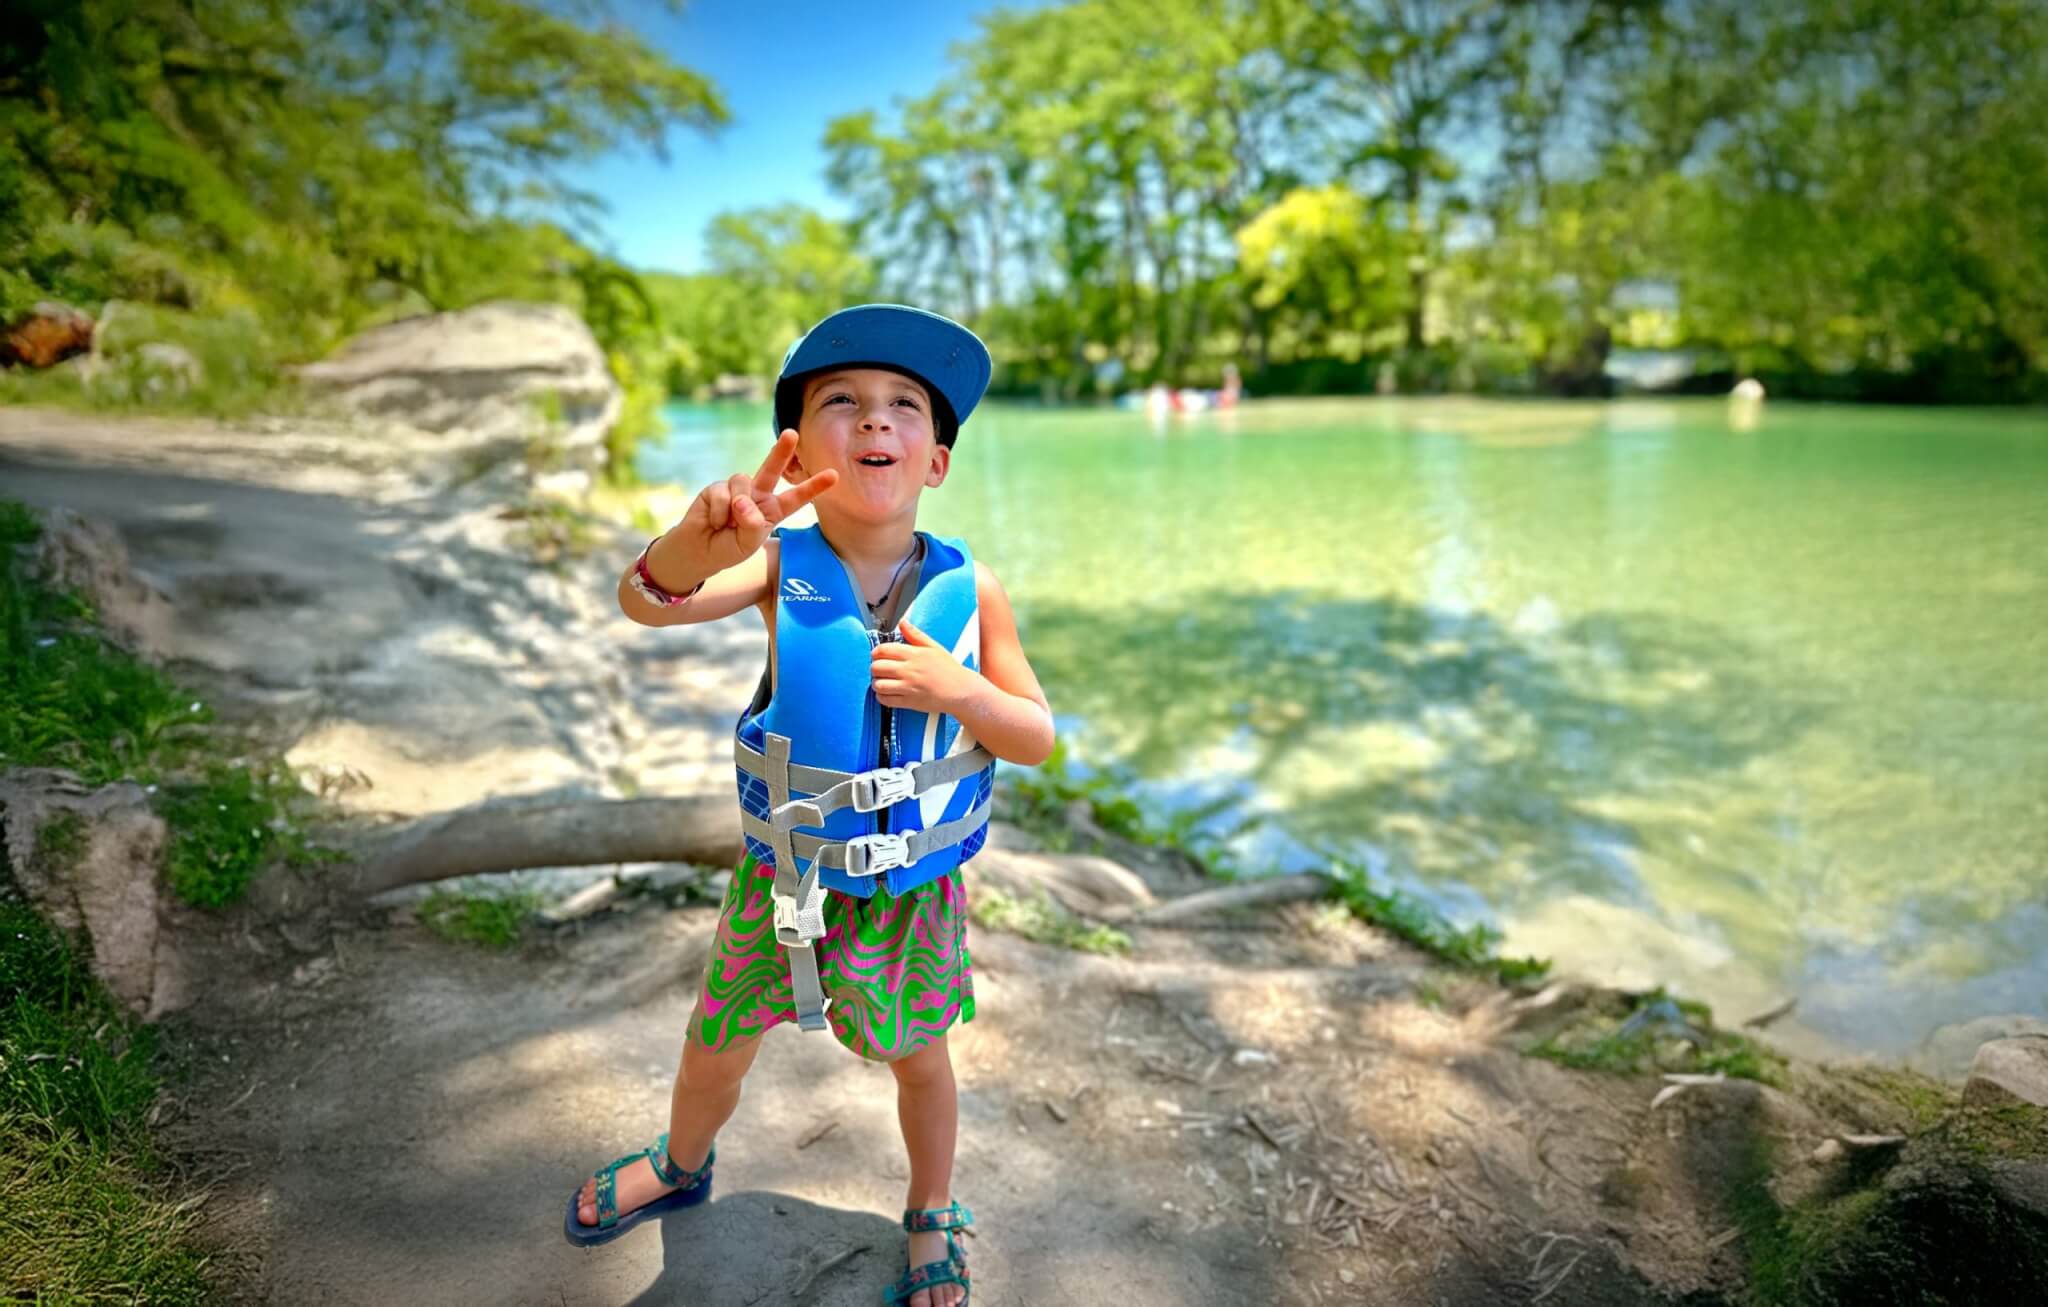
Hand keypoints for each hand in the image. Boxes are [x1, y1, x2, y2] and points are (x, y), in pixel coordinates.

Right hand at [660, 431, 836, 581]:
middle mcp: (758, 495)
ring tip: (727, 524)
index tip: (834, 475)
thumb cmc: (728, 549)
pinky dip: (718, 513)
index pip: (797, 497)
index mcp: (773, 510)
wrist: (698, 551)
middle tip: (792, 433)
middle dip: (781, 451)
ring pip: (743, 482)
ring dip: (735, 507)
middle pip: (772, 469)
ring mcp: (738, 489)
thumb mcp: (747, 544)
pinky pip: (722, 494)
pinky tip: (714, 521)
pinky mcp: (717, 488)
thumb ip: (751, 524)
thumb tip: (743, 501)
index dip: (814, 486)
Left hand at [871, 618, 977, 714]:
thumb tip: (902, 622)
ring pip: (878, 684)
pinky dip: (881, 696)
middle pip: (877, 667)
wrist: (961, 691)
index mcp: (914, 654)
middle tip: (880, 669)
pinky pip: (885, 700)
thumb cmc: (949, 670)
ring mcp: (908, 687)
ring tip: (883, 681)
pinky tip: (887, 692)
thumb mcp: (934, 647)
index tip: (878, 655)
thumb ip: (915, 635)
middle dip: (875, 667)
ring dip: (877, 682)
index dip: (876, 652)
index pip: (883, 650)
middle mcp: (908, 670)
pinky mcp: (909, 702)